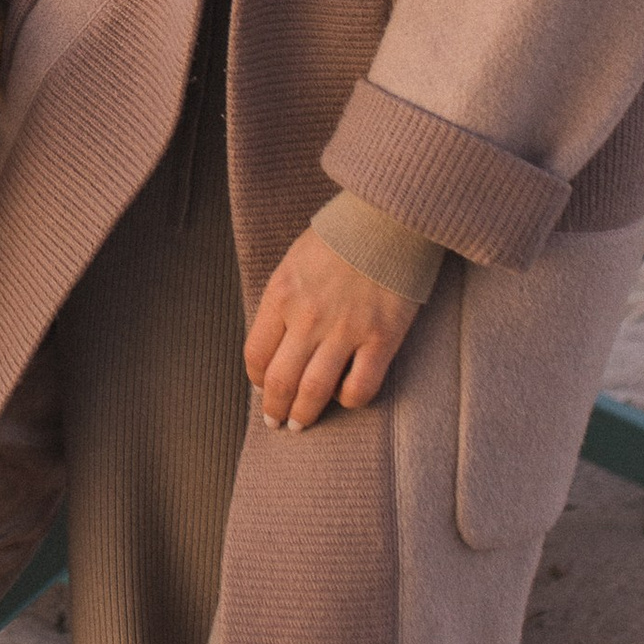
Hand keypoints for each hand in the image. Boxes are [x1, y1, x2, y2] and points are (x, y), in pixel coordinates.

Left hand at [244, 228, 417, 430]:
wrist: (389, 218)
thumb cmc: (339, 238)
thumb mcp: (294, 262)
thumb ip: (282, 302)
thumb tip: (274, 344)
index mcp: (281, 294)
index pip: (255, 354)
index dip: (255, 379)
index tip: (261, 387)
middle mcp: (308, 316)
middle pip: (280, 381)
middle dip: (274, 409)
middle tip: (276, 423)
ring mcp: (346, 329)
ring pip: (314, 392)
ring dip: (304, 416)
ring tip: (301, 425)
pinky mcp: (382, 337)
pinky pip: (361, 387)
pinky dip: (349, 400)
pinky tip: (345, 396)